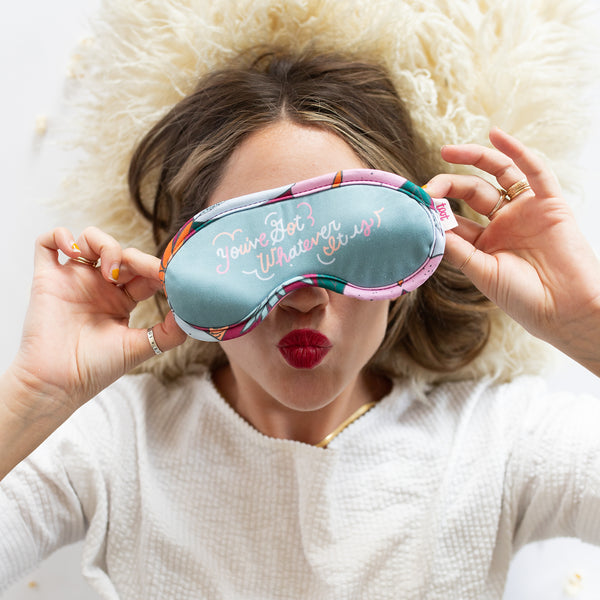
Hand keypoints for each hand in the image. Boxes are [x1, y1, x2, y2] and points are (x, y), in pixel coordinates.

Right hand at [8, 226, 186, 416]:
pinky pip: (46, 243)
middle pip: (121, 252)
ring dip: (103, 243)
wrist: (58, 383)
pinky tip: (73, 253)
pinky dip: (60, 236)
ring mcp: (73, 280)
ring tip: (108, 270)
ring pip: (89, 239)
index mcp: (121, 300)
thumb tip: (192, 314)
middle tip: (138, 270)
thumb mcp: (140, 347)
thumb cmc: (96, 368)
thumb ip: (168, 332)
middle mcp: (98, 286)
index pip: (144, 272)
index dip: (156, 267)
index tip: (168, 274)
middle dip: (134, 256)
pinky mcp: (47, 278)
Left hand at [425, 128, 599, 373]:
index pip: (455, 216)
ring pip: (499, 174)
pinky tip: (495, 135)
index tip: (418, 204)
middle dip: (448, 184)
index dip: (437, 209)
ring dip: (475, 158)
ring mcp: (526, 211)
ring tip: (447, 151)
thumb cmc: (522, 298)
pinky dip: (517, 152)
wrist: (564, 310)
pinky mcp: (550, 203)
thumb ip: (457, 249)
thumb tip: (429, 226)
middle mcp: (503, 223)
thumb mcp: (481, 272)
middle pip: (471, 192)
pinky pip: (534, 171)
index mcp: (484, 242)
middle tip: (428, 186)